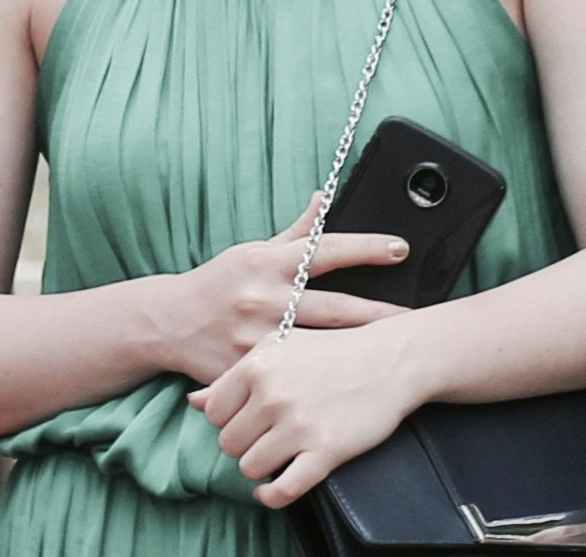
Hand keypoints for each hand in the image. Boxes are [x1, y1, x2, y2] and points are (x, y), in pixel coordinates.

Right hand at [141, 204, 408, 388]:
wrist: (169, 323)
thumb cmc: (218, 283)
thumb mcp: (252, 251)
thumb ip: (294, 232)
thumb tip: (325, 197)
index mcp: (268, 263)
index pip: (326, 250)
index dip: (366, 248)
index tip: (400, 248)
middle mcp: (266, 298)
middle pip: (336, 307)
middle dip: (380, 312)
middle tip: (416, 317)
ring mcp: (260, 337)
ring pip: (323, 345)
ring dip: (362, 348)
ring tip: (396, 352)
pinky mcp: (253, 370)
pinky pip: (295, 375)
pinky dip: (323, 380)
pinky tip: (349, 387)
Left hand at [196, 311, 433, 510]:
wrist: (388, 360)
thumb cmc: (330, 350)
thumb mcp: (277, 346)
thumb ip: (233, 374)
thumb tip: (193, 402)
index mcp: (257, 366)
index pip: (212, 413)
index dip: (225, 420)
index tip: (244, 420)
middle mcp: (273, 396)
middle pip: (228, 443)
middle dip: (242, 445)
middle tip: (263, 438)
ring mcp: (299, 425)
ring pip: (250, 467)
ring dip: (258, 468)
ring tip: (274, 456)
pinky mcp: (326, 452)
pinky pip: (283, 489)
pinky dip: (272, 496)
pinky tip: (272, 490)